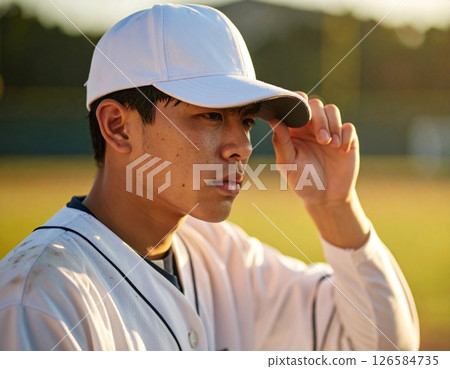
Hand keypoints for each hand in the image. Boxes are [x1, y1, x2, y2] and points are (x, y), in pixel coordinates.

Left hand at [269, 92, 358, 206]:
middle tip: (321, 140)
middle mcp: (310, 126)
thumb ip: (281, 143)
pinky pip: (348, 127)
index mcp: (293, 129)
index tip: (301, 110)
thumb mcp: (288, 165)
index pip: (295, 105)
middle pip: (315, 104)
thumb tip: (273, 120)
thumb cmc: (302, 181)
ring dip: (332, 125)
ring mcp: (329, 131)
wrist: (326, 197)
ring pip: (332, 110)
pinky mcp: (346, 138)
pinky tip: (341, 151)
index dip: (297, 102)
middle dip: (319, 119)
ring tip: (330, 145)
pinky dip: (345, 136)